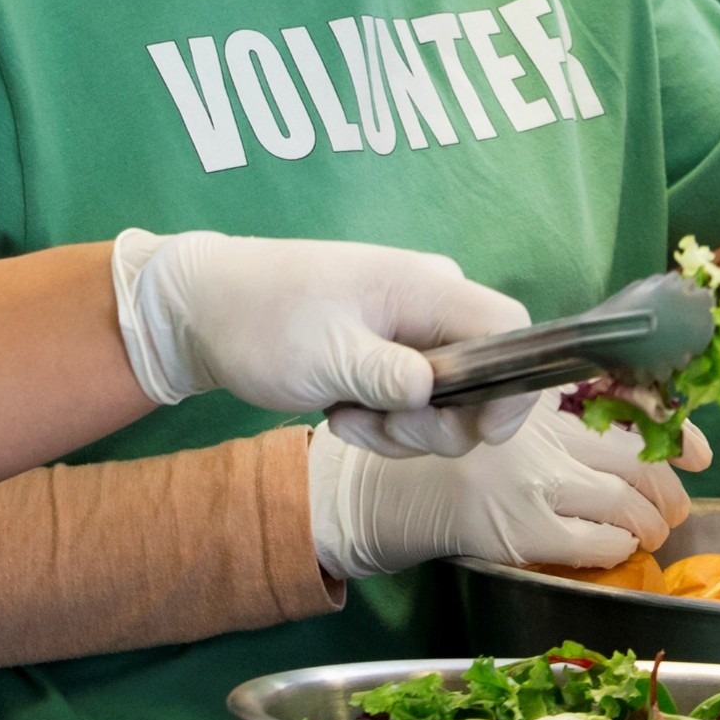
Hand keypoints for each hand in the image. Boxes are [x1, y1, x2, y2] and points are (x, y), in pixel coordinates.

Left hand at [112, 230, 535, 457]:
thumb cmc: (262, 319)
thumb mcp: (323, 355)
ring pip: (446, 403)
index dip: (514, 385)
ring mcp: (412, 333)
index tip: (482, 432)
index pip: (510, 330)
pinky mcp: (391, 357)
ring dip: (399, 428)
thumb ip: (387, 375)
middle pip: (483, 380)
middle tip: (375, 427)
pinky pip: (414, 405)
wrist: (205, 309)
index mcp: (427, 287)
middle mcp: (431, 306)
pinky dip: (382, 422)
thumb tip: (438, 392)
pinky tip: (338, 409)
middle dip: (435, 423)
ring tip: (342, 414)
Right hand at [304, 403, 709, 579]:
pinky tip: (616, 548)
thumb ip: (563, 422)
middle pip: (639, 462)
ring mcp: (537, 486)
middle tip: (673, 510)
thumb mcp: (509, 421)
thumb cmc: (456, 459)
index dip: (677, 434)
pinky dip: (618, 547)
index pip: (630, 412)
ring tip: (650, 533)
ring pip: (627, 504)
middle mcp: (546, 440)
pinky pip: (596, 543)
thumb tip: (637, 437)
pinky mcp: (524, 532)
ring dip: (650, 525)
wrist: (393, 492)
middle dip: (669, 492)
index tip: (701, 453)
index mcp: (544, 406)